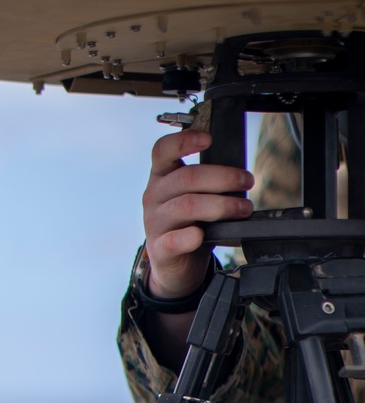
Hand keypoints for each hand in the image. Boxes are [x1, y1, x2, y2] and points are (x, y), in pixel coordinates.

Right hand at [143, 129, 253, 298]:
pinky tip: (202, 236)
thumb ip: (206, 182)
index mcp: (161, 177)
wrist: (174, 263)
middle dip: (224, 178)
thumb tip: (240, 176)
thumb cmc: (188, 223)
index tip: (208, 139)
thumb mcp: (192, 195)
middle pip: (186, 178)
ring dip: (222, 205)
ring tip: (242, 208)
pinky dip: (191, 237)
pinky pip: (175, 240)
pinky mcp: (160, 249)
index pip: (162, 150)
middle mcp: (154, 196)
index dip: (184, 141)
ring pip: (187, 206)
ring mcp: (154, 223)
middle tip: (247, 182)